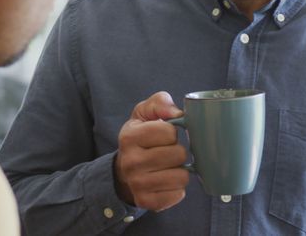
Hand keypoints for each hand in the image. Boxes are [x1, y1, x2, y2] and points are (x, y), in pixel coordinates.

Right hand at [113, 91, 188, 210]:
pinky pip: (178, 195)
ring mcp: (137, 184)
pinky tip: (166, 181)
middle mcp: (131, 162)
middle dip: (178, 152)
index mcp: (129, 137)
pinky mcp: (146, 201)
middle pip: (178, 154)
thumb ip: (160, 103)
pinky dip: (177, 188)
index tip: (163, 135)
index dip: (171, 132)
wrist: (123, 170)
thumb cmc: (140, 139)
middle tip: (167, 153)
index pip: (169, 132)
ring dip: (179, 171)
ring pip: (181, 176)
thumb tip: (178, 113)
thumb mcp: (144, 114)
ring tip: (168, 167)